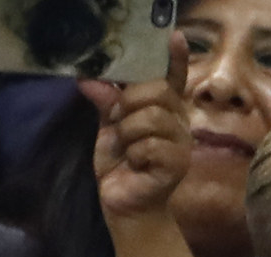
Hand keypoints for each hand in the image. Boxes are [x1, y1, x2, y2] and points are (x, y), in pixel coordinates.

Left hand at [81, 33, 191, 219]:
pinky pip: (150, 145)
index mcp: (163, 108)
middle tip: (118, 122)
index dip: (174, 58)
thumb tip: (89, 80)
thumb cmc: (121, 165)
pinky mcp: (177, 164)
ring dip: (127, 133)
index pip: (172, 77)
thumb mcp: (109, 127)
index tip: (174, 36)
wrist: (125, 205)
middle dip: (128, 103)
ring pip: (151, 117)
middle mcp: (177, 121)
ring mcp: (181, 143)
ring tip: (127, 149)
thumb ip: (105, 102)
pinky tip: (136, 165)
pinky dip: (134, 154)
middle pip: (157, 91)